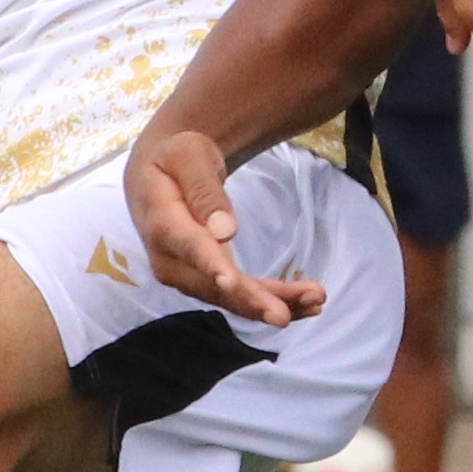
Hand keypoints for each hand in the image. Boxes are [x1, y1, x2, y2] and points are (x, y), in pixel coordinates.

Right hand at [127, 125, 323, 322]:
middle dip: (251, 299)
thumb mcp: (188, 156)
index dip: (211, 266)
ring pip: (228, 297)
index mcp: (162, 222)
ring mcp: (185, 274)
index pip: (189, 246)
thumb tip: (225, 231)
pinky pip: (236, 295)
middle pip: (212, 285)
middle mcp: (169, 258)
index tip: (232, 283)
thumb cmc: (176, 157)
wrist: (158, 175)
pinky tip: (304, 303)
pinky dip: (270, 299)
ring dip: (270, 303)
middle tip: (286, 315)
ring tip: (314, 303)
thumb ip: (204, 190)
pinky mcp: (203, 279)